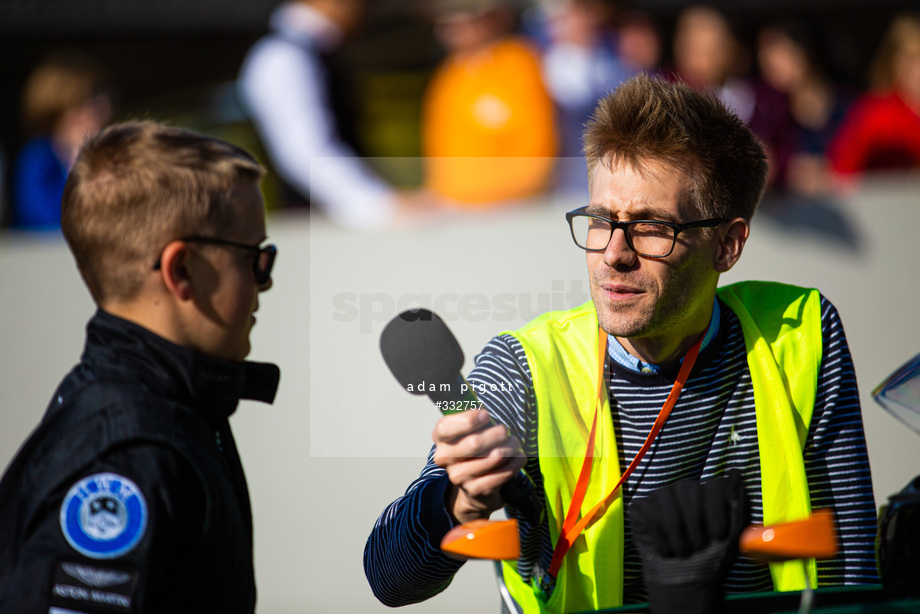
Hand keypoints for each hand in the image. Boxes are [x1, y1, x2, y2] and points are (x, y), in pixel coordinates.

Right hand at [432, 410, 525, 523]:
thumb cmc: (474, 451)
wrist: (474, 486)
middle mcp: (445, 458)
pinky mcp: (476, 490)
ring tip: (514, 444)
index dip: (467, 421)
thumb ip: (473, 419)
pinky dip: (515, 462)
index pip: (445, 428)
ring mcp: (459, 476)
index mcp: (441, 439)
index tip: (485, 415)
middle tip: (505, 431)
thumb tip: (486, 414)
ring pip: (494, 457)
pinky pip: (503, 472)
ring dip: (510, 447)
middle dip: (497, 434)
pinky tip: (517, 457)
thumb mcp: (468, 432)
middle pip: (474, 443)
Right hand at [629, 470, 747, 613]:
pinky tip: (667, 550)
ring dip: (677, 531)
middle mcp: (684, 489)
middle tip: (698, 546)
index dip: (716, 511)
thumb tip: (736, 473)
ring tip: (683, 551)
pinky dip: (660, 535)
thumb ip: (737, 505)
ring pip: (665, 497)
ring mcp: (661, 496)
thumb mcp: (732, 535)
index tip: (718, 536)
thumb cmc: (710, 557)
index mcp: (708, 492)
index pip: (712, 484)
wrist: (684, 580)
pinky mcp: (640, 507)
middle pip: (688, 489)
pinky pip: (648, 511)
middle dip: (695, 523)